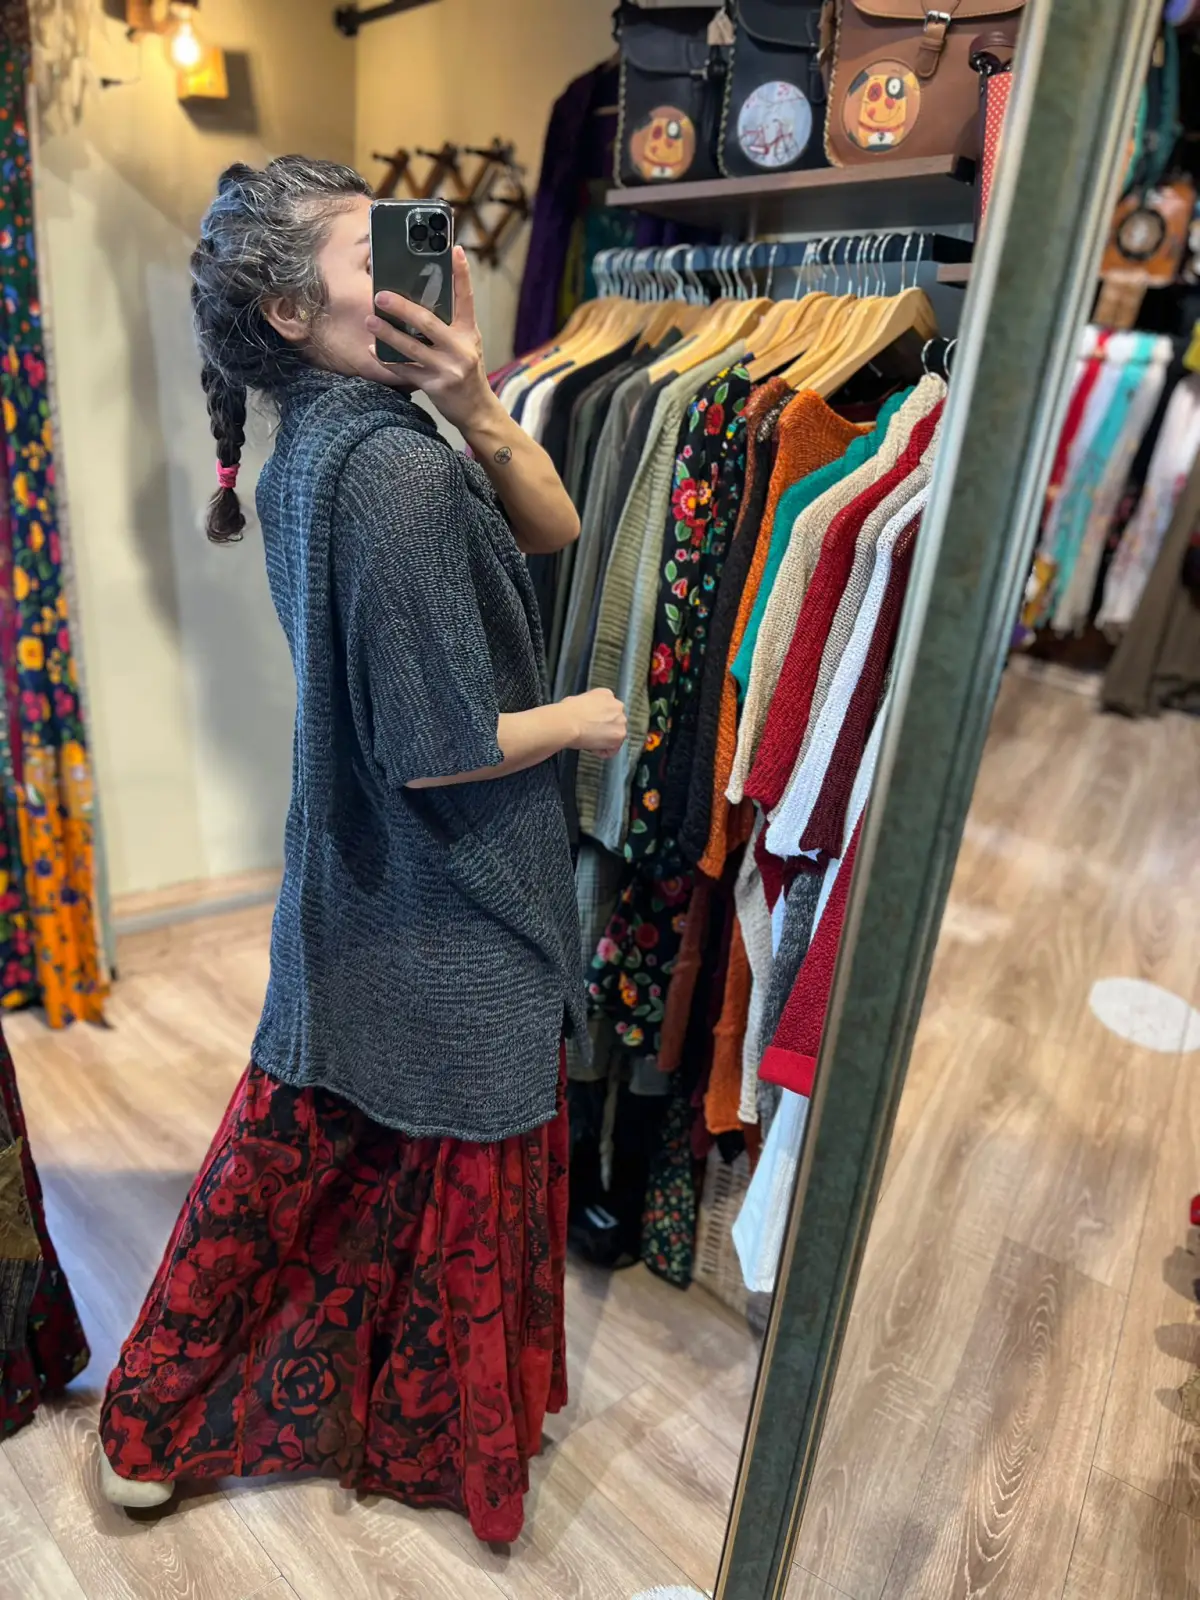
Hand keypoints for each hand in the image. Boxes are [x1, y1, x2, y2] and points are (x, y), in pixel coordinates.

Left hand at [365, 247, 495, 434]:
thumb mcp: (466, 344)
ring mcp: (447, 368)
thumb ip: (449, 325)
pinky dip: (386, 360)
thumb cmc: (466, 372)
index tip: (454, 249)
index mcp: (469, 332)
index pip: (466, 298)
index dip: (462, 274)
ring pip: (411, 347)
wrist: (478, 411)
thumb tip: (418, 302)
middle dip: (402, 307)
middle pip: (428, 322)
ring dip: (387, 333)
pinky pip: (404, 370)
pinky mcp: (434, 386)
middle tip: (380, 295)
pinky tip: (372, 350)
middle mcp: (460, 348)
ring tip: (370, 320)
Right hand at [562, 689, 626, 756]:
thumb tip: (585, 713)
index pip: (609, 709)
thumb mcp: (577, 700)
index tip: (592, 724)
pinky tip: (592, 746)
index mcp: (606, 694)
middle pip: (615, 722)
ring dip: (603, 741)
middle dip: (604, 730)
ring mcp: (621, 720)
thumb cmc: (567, 713)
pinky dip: (602, 751)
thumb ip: (589, 706)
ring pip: (615, 736)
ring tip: (589, 740)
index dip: (599, 720)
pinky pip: (612, 749)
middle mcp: (617, 705)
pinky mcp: (620, 735)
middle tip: (590, 734)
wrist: (567, 722)